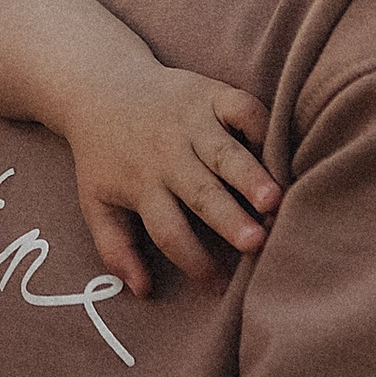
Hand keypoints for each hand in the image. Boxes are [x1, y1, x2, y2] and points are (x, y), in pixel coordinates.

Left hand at [73, 63, 276, 294]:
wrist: (100, 85)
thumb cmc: (105, 154)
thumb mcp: (95, 202)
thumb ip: (115, 248)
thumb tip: (141, 291)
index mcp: (142, 185)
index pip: (169, 231)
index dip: (193, 261)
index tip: (220, 287)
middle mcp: (167, 154)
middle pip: (200, 193)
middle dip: (230, 218)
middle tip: (257, 242)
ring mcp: (190, 122)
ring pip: (224, 152)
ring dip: (251, 175)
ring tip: (275, 198)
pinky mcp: (209, 94)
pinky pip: (240, 108)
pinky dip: (261, 124)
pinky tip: (280, 148)